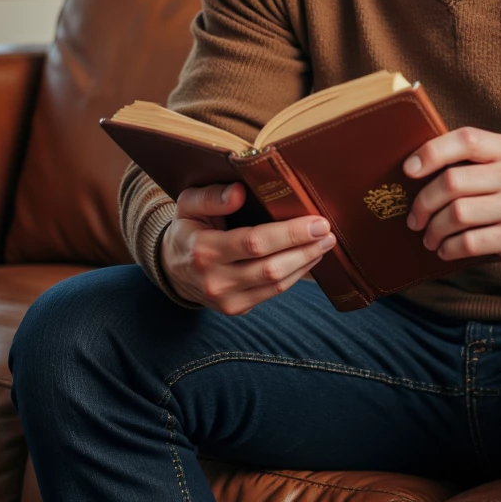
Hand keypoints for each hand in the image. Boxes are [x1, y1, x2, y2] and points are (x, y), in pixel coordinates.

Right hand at [158, 182, 336, 313]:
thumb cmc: (188, 229)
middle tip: (328, 232)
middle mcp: (214, 280)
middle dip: (304, 249)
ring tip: (324, 244)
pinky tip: (308, 259)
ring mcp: (226, 300)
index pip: (254, 243)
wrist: (172, 269)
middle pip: (270, 267)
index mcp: (202, 250)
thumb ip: (211, 197)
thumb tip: (239, 192)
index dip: (289, 234)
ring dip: (305, 263)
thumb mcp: (188, 205)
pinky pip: (273, 293)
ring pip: (276, 284)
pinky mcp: (237, 309)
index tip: (316, 221)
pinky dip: (295, 276)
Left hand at [403, 128, 500, 273]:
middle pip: (452, 182)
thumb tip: (415, 169)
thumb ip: (472, 162)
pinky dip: (449, 248)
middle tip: (414, 218)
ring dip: (434, 229)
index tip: (408, 170)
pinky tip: (446, 249)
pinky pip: (468, 242)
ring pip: (456, 214)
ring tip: (430, 237)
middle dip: (424, 203)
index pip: (466, 140)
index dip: (431, 152)